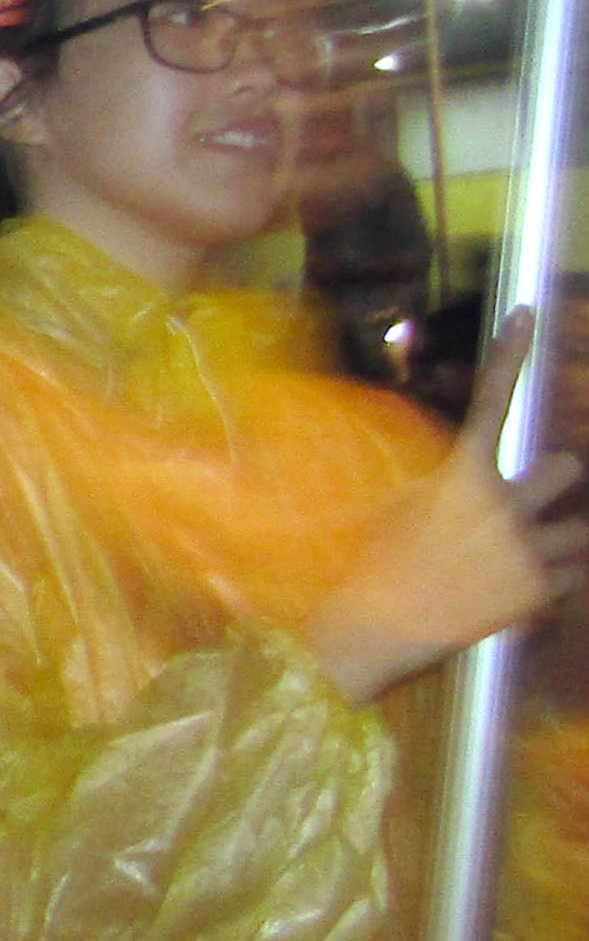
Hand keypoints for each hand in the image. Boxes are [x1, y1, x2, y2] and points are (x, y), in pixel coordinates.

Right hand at [305, 308, 588, 702]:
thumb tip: (461, 473)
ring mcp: (526, 549)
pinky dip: (552, 586)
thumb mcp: (397, 506)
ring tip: (520, 560)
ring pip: (581, 529)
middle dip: (556, 483)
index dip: (511, 354)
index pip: (492, 400)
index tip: (527, 312)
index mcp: (459, 475)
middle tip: (529, 505)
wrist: (375, 629)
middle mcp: (501, 504)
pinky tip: (510, 599)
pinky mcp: (541, 592)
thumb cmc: (372, 563)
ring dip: (560, 541)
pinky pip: (573, 576)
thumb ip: (442, 485)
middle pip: (567, 467)